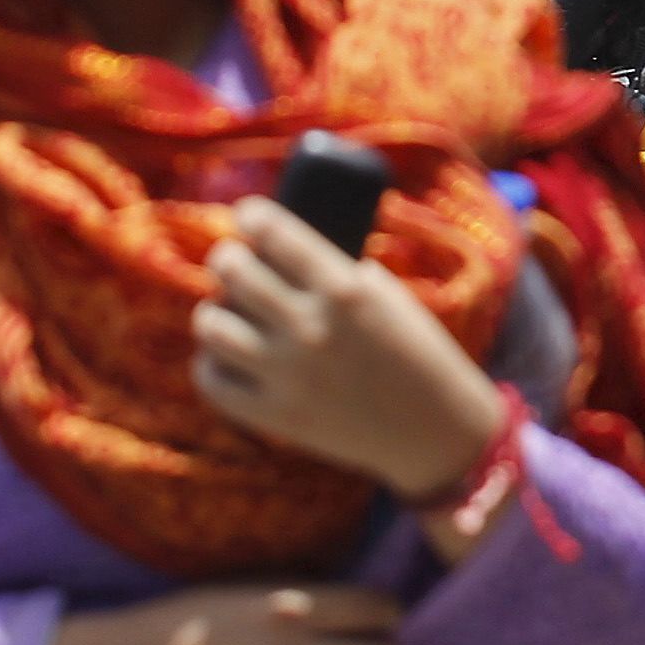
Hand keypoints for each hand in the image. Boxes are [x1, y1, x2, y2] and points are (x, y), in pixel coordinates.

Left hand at [194, 198, 503, 502]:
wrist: (433, 428)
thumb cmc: (417, 351)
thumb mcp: (388, 296)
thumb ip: (338, 272)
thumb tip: (285, 251)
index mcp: (344, 289)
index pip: (274, 233)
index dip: (251, 216)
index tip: (247, 216)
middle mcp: (311, 327)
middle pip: (233, 273)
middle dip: (226, 258)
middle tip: (231, 261)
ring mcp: (290, 375)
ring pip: (212, 327)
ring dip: (213, 311)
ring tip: (223, 312)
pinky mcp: (277, 417)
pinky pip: (213, 382)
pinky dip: (210, 364)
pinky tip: (225, 357)